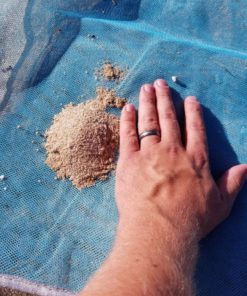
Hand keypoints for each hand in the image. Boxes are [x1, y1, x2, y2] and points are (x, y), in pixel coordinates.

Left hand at [116, 79, 246, 238]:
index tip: (189, 100)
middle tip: (161, 83)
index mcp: (195, 158)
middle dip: (166, 99)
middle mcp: (173, 150)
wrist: (159, 229)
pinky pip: (128, 134)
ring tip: (146, 88)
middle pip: (169, 118)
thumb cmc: (191, 219)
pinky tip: (128, 108)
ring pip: (149, 121)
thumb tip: (246, 168)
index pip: (195, 128)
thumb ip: (232, 183)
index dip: (192, 112)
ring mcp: (149, 153)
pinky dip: (127, 120)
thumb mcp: (220, 204)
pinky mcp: (129, 160)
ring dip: (148, 102)